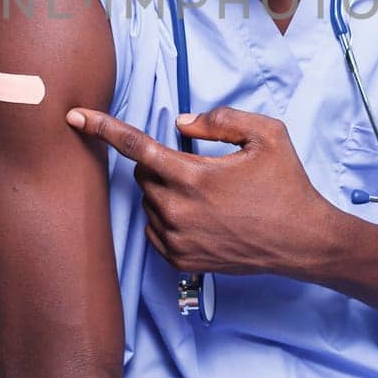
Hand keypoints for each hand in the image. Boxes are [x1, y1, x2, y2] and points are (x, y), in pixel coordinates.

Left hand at [65, 105, 341, 277]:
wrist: (304, 241)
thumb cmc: (287, 185)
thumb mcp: (266, 134)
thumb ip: (220, 119)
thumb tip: (181, 122)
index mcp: (194, 176)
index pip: (135, 147)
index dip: (102, 127)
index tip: (74, 116)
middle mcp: (179, 211)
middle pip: (143, 175)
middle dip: (161, 164)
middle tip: (198, 167)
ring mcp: (178, 240)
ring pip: (149, 203)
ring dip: (166, 192)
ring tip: (209, 196)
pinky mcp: (182, 261)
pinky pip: (156, 230)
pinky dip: (169, 218)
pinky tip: (202, 216)